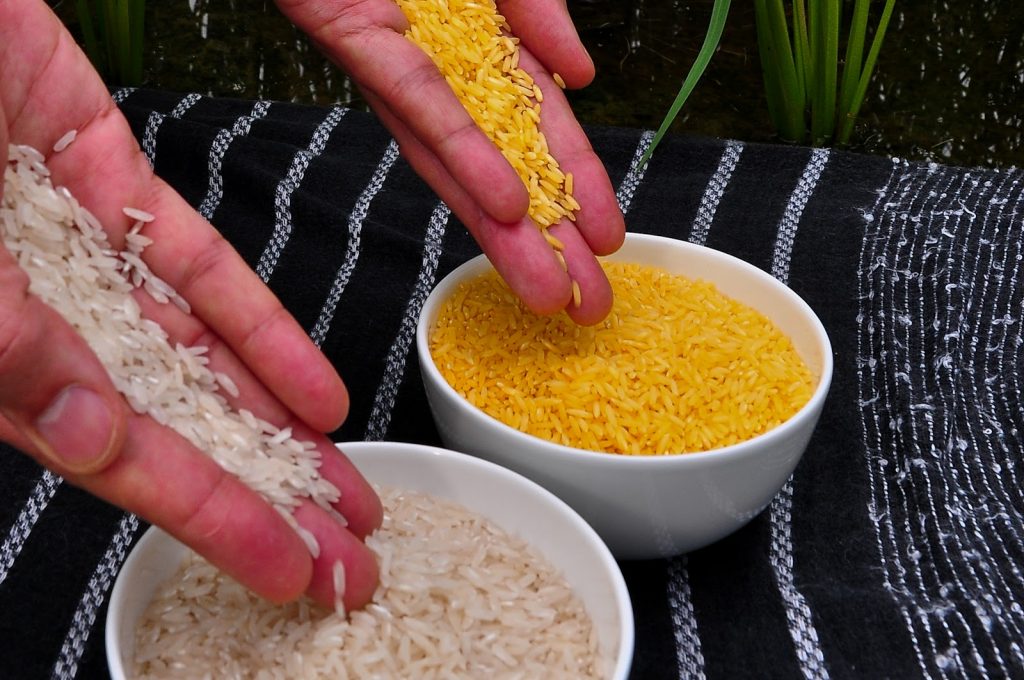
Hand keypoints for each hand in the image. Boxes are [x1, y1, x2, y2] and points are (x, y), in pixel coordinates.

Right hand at [0, 1, 381, 609]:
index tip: (292, 568)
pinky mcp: (103, 181)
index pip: (120, 462)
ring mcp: (77, 250)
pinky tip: (317, 390)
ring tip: (348, 487)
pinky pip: (196, 266)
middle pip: (177, 427)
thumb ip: (6, 339)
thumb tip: (88, 437)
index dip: (210, 520)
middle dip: (270, 494)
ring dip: (280, 427)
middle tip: (350, 555)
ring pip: (200, 359)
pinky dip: (259, 326)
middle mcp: (39, 317)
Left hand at [276, 0, 625, 324]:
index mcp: (475, 58)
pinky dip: (463, 151)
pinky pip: (417, 100)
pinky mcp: (357, 36)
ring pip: (457, 159)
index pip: (534, 139)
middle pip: (496, 171)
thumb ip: (542, 12)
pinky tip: (504, 202)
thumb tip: (583, 79)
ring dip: (504, 228)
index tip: (608, 245)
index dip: (574, 193)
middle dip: (545, 242)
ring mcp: (397, 64)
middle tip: (585, 305)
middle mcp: (438, 77)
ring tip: (546, 285)